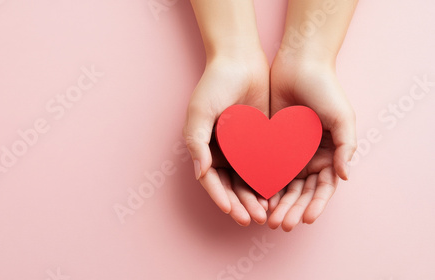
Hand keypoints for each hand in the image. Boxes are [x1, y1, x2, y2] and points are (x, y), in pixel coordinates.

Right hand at [183, 50, 270, 225]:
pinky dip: (270, 180)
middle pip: (231, 185)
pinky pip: (265, 165)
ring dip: (256, 197)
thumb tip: (200, 172)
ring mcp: (242, 147)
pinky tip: (279, 193)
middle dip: (242, 204)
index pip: (211, 181)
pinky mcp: (261, 140)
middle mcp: (222, 151)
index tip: (232, 212)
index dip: (220, 197)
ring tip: (268, 212)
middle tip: (255, 218)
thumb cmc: (214, 84)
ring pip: (249, 180)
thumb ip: (196, 143)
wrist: (240, 60)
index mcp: (204, 148)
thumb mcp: (199, 112)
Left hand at [267, 52, 356, 230]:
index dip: (316, 205)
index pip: (322, 188)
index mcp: (329, 154)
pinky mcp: (269, 143)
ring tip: (267, 218)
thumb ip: (346, 146)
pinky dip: (261, 183)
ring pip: (282, 184)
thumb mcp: (342, 117)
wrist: (299, 64)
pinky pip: (265, 167)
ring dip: (276, 202)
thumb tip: (345, 177)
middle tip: (281, 225)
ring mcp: (288, 151)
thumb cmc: (326, 89)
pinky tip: (254, 197)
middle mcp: (309, 156)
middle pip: (301, 191)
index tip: (306, 219)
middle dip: (292, 209)